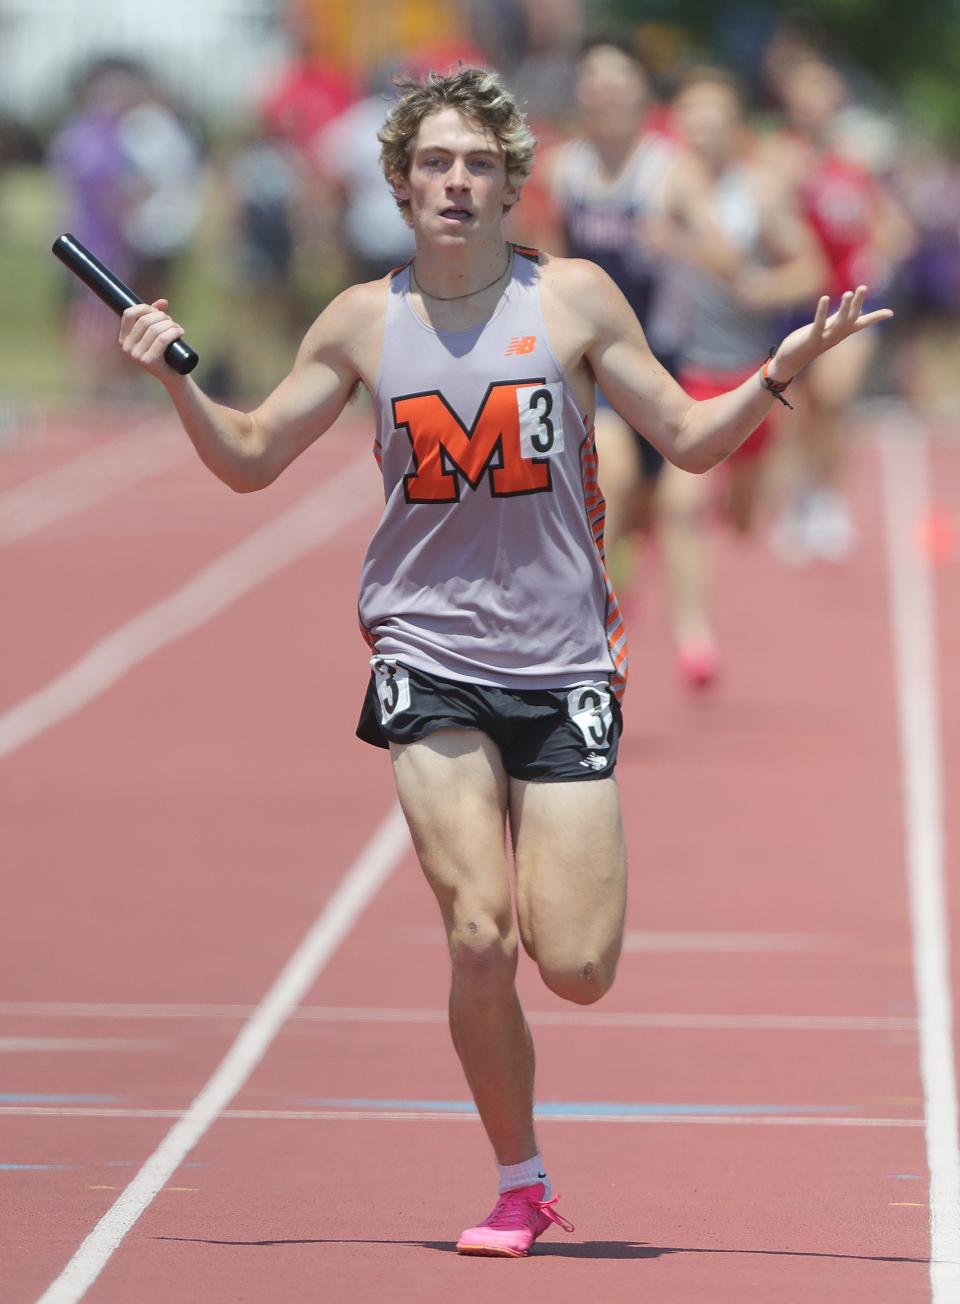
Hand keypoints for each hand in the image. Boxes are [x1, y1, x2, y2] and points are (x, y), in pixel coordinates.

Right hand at [119, 299, 186, 380]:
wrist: (173, 376)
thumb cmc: (165, 352)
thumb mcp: (157, 333)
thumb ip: (156, 316)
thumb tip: (163, 302)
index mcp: (124, 338)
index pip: (129, 314)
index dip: (145, 307)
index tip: (157, 311)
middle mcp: (127, 347)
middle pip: (145, 320)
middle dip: (161, 316)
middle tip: (171, 322)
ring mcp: (137, 355)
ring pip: (155, 329)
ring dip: (170, 324)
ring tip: (177, 328)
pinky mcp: (149, 362)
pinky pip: (162, 340)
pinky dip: (173, 332)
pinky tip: (180, 331)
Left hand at [769, 286, 892, 382]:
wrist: (790, 360)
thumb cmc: (808, 342)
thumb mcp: (826, 328)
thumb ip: (839, 317)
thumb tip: (854, 307)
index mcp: (841, 333)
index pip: (861, 324)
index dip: (875, 318)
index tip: (890, 313)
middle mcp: (836, 336)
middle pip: (851, 319)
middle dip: (857, 303)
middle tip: (863, 287)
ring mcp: (824, 339)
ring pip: (838, 323)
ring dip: (844, 308)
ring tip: (847, 293)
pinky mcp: (811, 339)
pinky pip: (819, 324)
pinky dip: (822, 312)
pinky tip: (825, 298)